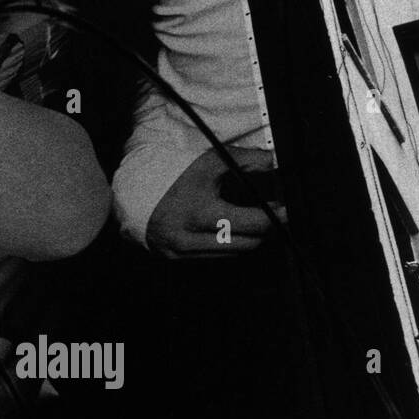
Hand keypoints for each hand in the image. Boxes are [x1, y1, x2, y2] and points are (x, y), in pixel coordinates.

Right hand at [146, 147, 284, 257]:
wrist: (132, 190)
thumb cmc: (172, 172)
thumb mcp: (210, 161)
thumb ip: (247, 161)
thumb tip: (277, 163)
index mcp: (201, 213)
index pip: (255, 224)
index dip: (276, 216)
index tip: (286, 210)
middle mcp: (190, 237)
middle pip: (249, 244)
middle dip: (263, 229)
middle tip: (270, 214)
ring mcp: (181, 251)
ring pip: (233, 253)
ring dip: (246, 238)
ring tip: (247, 220)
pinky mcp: (174, 258)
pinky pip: (214, 256)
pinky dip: (224, 243)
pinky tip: (224, 227)